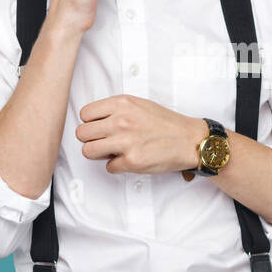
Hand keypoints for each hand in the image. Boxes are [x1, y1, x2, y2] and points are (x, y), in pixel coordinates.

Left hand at [75, 95, 204, 174]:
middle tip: (103, 142)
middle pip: (82, 134)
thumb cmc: (166, 123)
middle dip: (91, 139)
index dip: (90, 123)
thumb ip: (116, 110)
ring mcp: (126, 142)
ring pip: (88, 151)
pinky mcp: (132, 161)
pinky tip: (128, 159)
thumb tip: (94, 122)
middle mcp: (121, 121)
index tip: (98, 128)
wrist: (189, 140)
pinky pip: (108, 167)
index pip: (85, 114)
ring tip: (112, 152)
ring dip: (98, 154)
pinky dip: (116, 166)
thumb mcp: (139, 105)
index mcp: (122, 104)